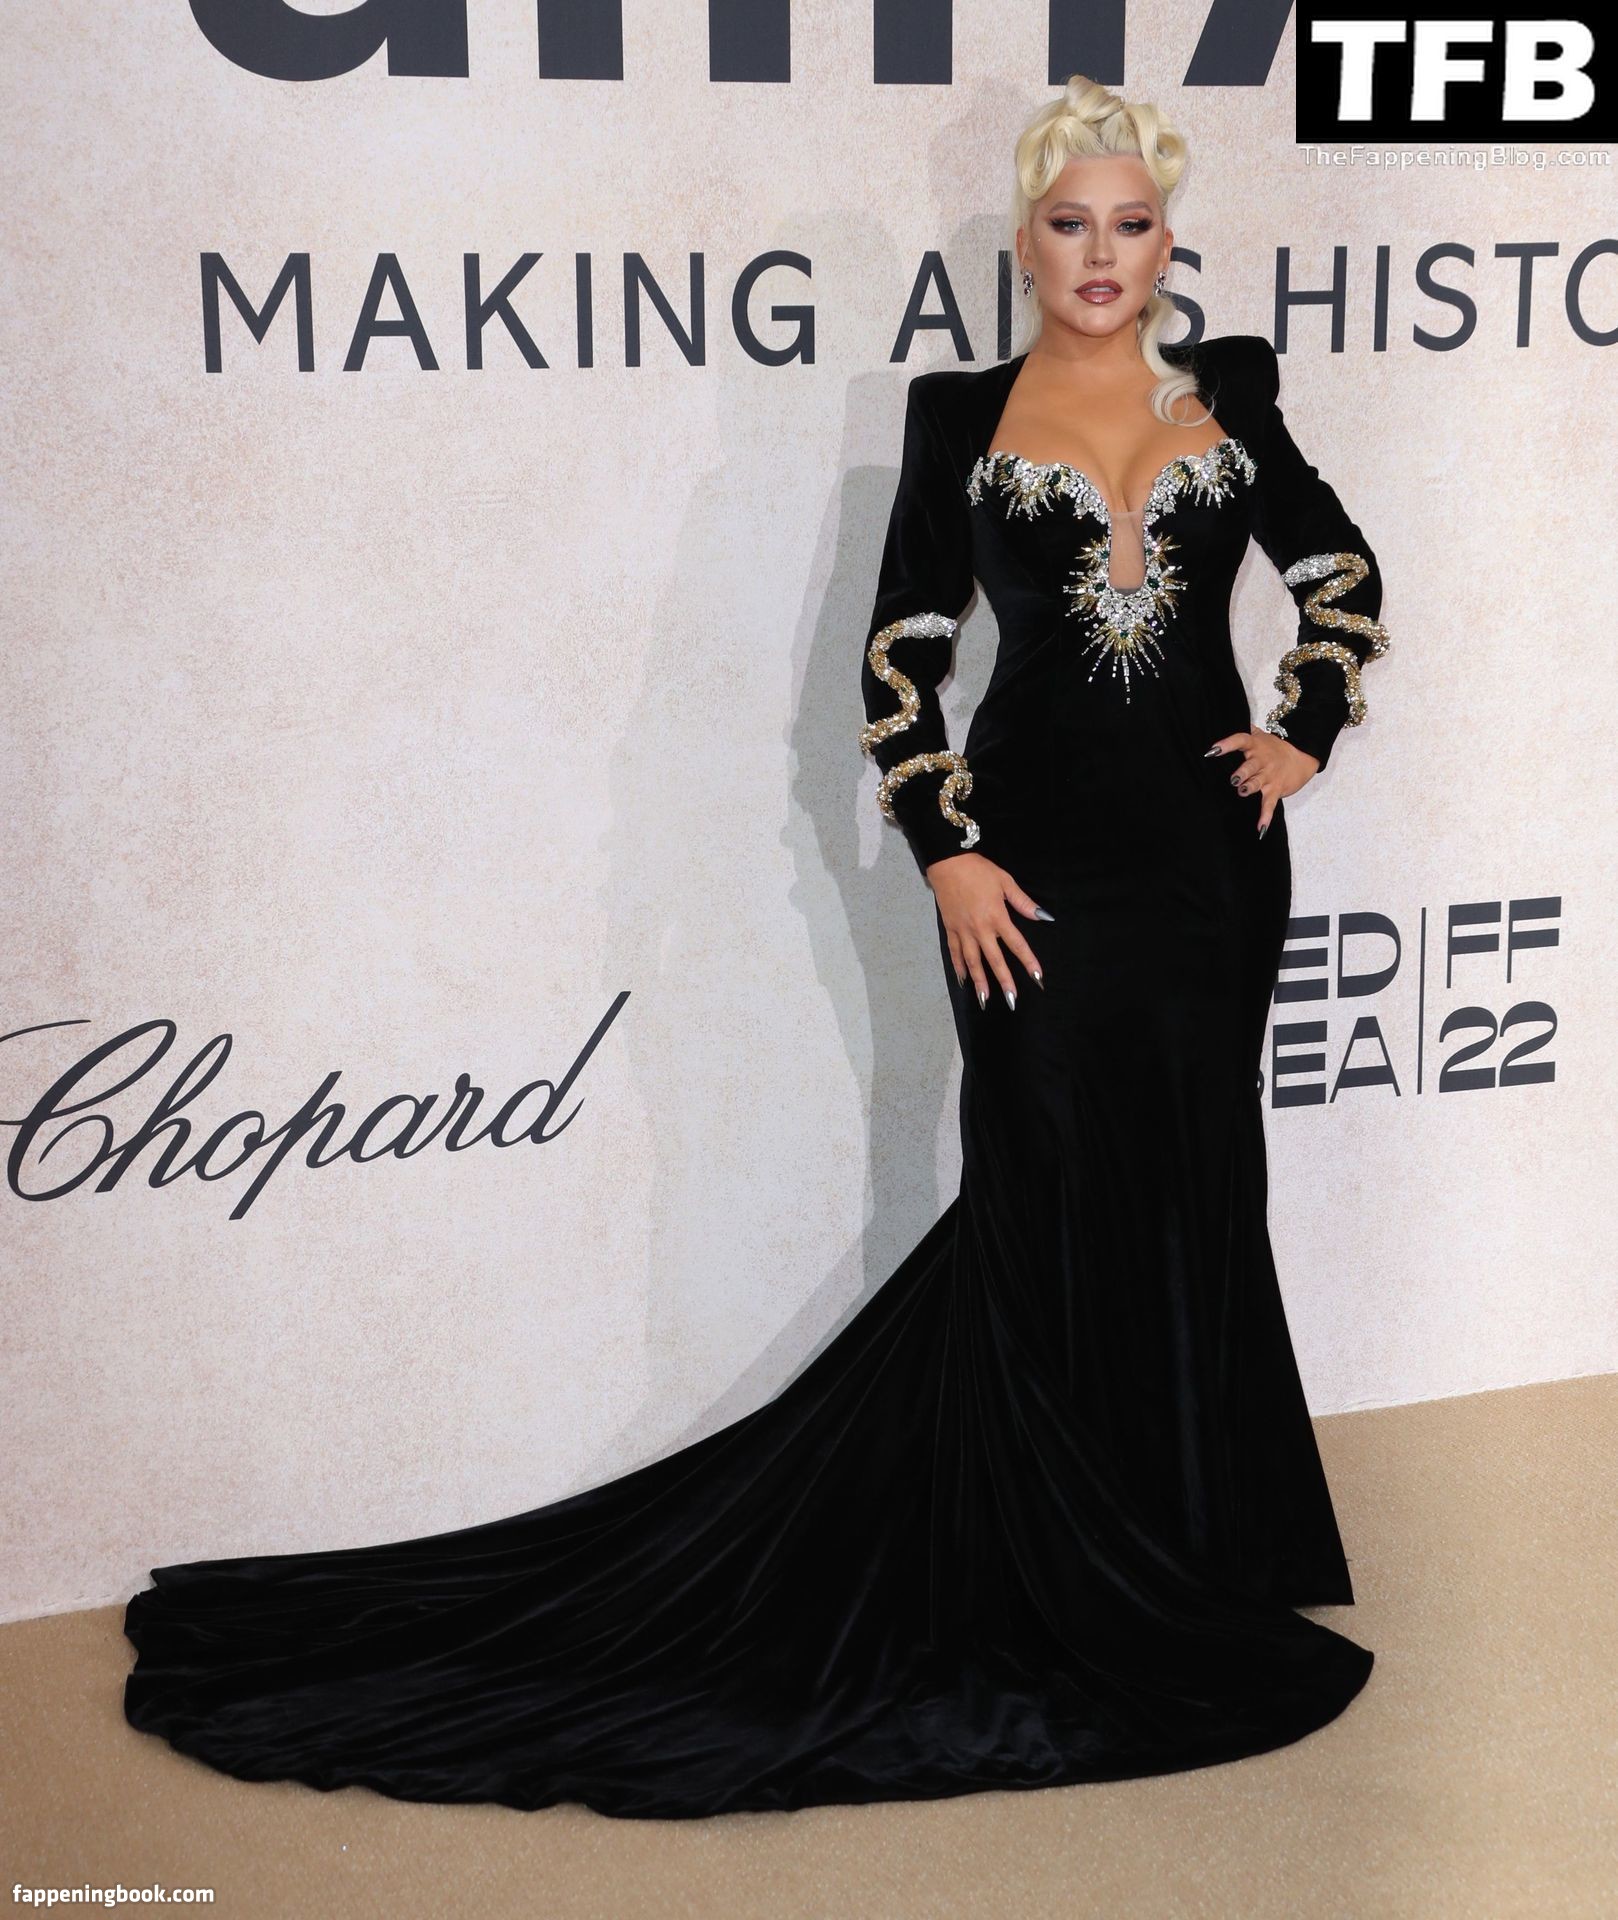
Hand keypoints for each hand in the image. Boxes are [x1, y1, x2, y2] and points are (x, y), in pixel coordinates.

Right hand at [923, 852, 1049, 1010]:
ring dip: (980, 982)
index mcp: (997, 917)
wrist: (948, 863)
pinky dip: (959, 967)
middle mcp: (980, 929)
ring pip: (973, 961)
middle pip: (995, 959)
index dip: (1028, 961)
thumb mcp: (1005, 882)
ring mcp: (963, 931)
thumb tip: (1044, 916)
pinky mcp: (950, 929)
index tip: (1038, 977)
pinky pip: (955, 952)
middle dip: (1004, 981)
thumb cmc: (979, 870)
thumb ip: (1023, 902)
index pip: (1017, 944)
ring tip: (985, 999)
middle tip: (1012, 1001)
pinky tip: (963, 980)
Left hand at [1208, 729, 1318, 834]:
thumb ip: (1244, 730)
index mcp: (1254, 746)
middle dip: (1242, 772)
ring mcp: (1268, 776)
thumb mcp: (1259, 735)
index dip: (1226, 744)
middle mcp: (1261, 761)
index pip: (1240, 740)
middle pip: (1250, 766)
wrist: (1301, 756)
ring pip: (1257, 783)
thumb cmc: (1272, 747)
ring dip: (1249, 788)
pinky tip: (1261, 829)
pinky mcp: (1276, 790)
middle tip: (1234, 778)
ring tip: (1242, 791)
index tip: (1211, 751)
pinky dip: (1265, 817)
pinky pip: (1269, 804)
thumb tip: (1225, 719)